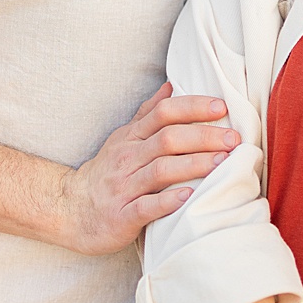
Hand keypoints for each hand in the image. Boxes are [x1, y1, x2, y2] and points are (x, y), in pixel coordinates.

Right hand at [53, 83, 236, 254]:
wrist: (69, 210)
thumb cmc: (105, 174)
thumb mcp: (123, 139)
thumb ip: (147, 114)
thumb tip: (171, 86)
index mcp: (131, 138)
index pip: (163, 114)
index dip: (193, 107)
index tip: (222, 107)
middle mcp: (128, 158)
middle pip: (167, 139)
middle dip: (203, 137)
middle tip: (233, 138)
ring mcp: (123, 187)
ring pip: (160, 170)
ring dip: (193, 165)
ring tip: (222, 163)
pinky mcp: (122, 216)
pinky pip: (145, 207)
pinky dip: (167, 201)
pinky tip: (188, 197)